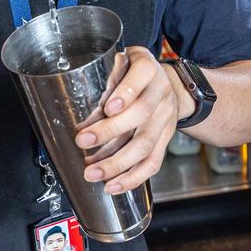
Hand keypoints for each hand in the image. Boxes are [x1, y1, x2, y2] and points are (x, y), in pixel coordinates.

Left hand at [74, 47, 191, 194]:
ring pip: (145, 144)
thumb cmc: (134, 73)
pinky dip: (132, 178)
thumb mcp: (121, 65)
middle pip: (141, 114)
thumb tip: (80, 122)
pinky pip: (152, 163)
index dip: (126, 93)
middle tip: (83, 141)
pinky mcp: (165, 140)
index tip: (108, 107)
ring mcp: (166, 119)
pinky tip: (112, 185)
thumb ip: (104, 86)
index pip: (141, 77)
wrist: (170, 84)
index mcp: (148, 68)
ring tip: (92, 173)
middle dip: (110, 131)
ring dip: (117, 162)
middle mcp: (160, 93)